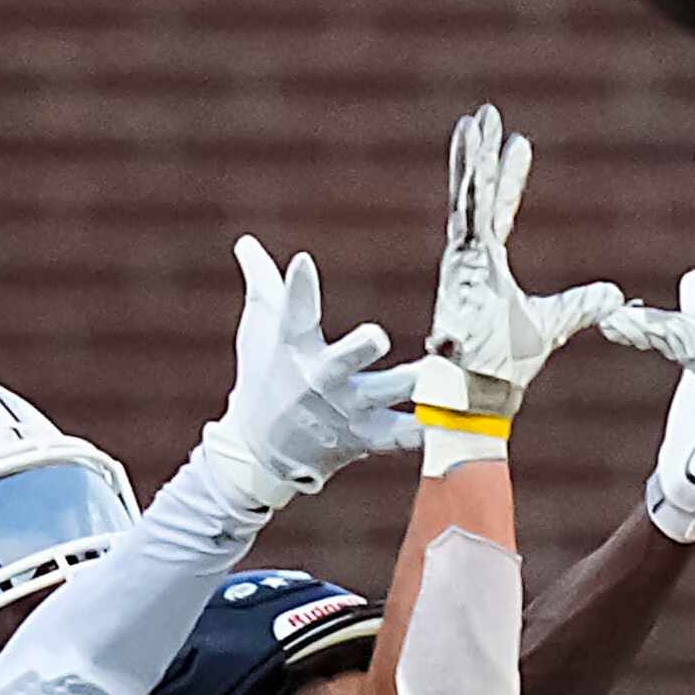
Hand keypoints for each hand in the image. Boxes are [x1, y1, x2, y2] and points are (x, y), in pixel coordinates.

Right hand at [201, 235, 423, 510]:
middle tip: (376, 336)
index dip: (298, 287)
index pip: (293, 312)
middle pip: (343, 360)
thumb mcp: (258, 331)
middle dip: (360, 347)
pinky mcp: (364, 437)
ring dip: (411, 382)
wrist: (260, 452)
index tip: (302, 264)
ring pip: (383, 394)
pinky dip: (424, 428)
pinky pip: (400, 435)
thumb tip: (246, 241)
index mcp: (293, 347)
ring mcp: (345, 409)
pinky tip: (448, 414)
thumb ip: (262, 283)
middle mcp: (320, 378)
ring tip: (437, 371)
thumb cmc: (264, 378)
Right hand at [417, 103, 621, 419]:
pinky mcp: (459, 262)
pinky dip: (465, 178)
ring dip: (470, 157)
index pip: (500, 212)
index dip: (509, 180)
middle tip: (486, 115)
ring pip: (467, 196)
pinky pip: (464, 212)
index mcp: (489, 267)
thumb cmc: (508, 364)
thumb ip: (583, 304)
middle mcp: (472, 258)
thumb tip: (617, 294)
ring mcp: (462, 259)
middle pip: (478, 195)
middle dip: (482, 155)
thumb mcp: (556, 325)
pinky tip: (465, 146)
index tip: (520, 145)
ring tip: (475, 119)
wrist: (484, 387)